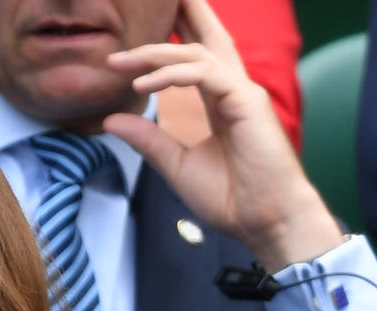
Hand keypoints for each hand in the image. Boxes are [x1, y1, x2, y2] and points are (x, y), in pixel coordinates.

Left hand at [102, 0, 341, 271]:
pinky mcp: (245, 101)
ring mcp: (241, 92)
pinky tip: (142, 85)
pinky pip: (204, 74)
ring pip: (196, 54)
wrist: (264, 222)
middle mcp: (233, 90)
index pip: (196, 59)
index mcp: (221, 102)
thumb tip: (111, 121)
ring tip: (119, 61)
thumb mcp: (177, 166)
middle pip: (206, 38)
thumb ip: (148, 140)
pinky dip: (172, 75)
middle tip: (154, 1)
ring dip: (155, 54)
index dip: (169, 42)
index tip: (131, 46)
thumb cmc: (231, 199)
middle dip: (182, 13)